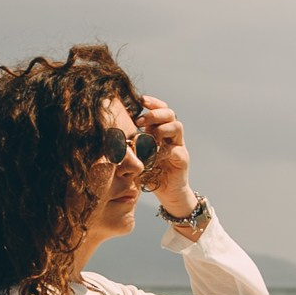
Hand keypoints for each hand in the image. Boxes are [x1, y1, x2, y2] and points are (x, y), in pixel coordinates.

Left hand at [136, 95, 193, 215]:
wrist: (169, 194)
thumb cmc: (151, 174)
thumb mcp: (139, 156)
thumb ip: (132, 144)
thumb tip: (112, 133)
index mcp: (162, 131)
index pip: (161, 110)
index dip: (153, 103)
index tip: (141, 100)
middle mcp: (172, 136)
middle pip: (170, 114)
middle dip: (155, 113)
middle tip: (141, 121)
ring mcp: (179, 147)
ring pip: (177, 127)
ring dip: (162, 128)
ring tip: (150, 136)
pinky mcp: (183, 160)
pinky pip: (176, 150)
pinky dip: (164, 150)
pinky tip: (154, 155)